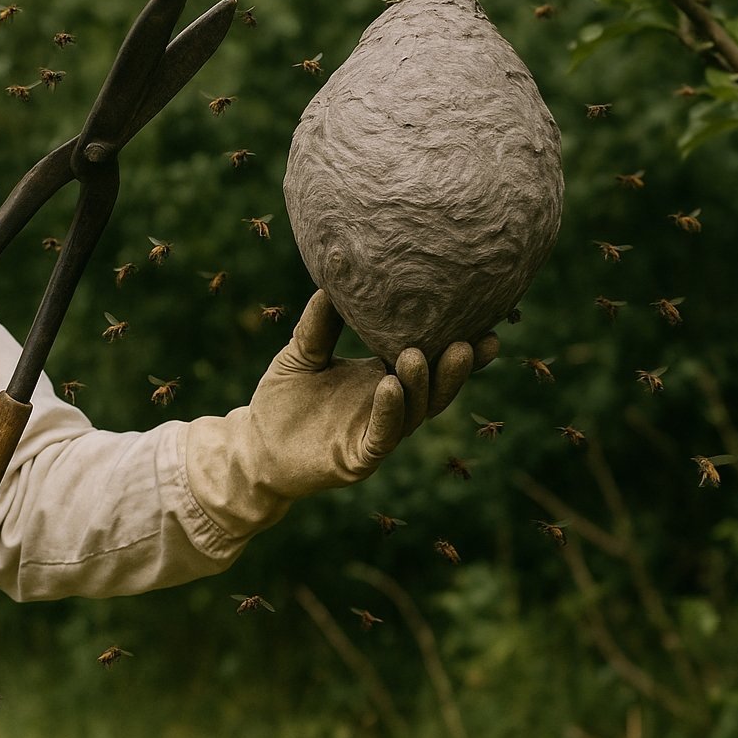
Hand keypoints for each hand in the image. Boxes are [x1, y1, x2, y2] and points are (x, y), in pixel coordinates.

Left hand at [247, 290, 497, 493]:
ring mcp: (376, 434)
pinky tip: (391, 386)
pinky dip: (390, 411)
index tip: (482, 320)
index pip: (427, 360)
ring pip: (414, 412)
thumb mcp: (302, 352)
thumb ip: (320, 324)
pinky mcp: (359, 459)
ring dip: (421, 384)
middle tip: (476, 339)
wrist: (254, 446)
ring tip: (418, 354)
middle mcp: (389, 407)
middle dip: (455, 368)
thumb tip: (333, 279)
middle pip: (434, 388)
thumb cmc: (282, 400)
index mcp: (383, 379)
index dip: (454, 345)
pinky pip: (382, 436)